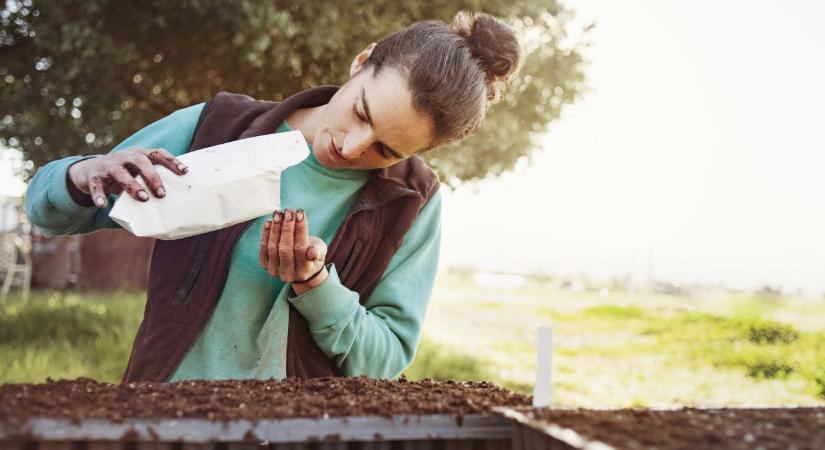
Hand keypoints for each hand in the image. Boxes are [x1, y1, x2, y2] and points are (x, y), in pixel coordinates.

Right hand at [67, 148, 188, 207]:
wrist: (91, 171)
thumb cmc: (125, 175)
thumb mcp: (138, 174)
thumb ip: (151, 183)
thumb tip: (174, 205)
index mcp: (139, 155)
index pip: (158, 153)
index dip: (171, 161)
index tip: (185, 171)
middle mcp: (125, 156)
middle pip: (140, 161)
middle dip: (152, 176)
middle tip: (162, 194)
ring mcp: (108, 165)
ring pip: (120, 173)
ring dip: (132, 185)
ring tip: (143, 198)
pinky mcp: (93, 176)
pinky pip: (96, 185)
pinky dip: (99, 194)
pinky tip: (103, 205)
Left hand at [259, 208, 328, 291]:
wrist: (301, 267)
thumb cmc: (312, 254)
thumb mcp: (321, 252)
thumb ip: (318, 251)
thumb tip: (313, 252)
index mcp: (304, 270)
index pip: (301, 248)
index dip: (300, 229)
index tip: (300, 213)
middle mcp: (288, 273)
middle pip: (285, 249)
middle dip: (287, 228)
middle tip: (289, 211)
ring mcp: (274, 270)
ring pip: (273, 247)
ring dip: (275, 229)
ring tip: (279, 214)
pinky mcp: (265, 265)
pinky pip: (263, 248)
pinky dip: (266, 234)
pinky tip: (270, 222)